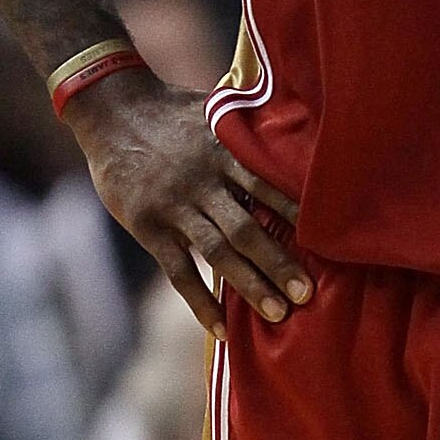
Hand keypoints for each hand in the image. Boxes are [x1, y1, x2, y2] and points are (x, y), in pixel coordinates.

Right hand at [63, 69, 310, 336]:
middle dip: (278, 262)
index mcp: (223, 153)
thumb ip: (251, 132)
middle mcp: (202, 182)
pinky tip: (222, 329)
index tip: (327, 240)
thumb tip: (303, 129)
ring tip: (279, 313)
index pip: (267, 186)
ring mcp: (174, 207)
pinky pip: (178, 272)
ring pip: (217, 253)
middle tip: (307, 293)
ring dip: (249, 285)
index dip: (296, 214)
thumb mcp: (216, 111)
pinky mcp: (148, 227)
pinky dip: (200, 302)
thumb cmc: (174, 112)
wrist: (112, 111)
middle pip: (246, 228)